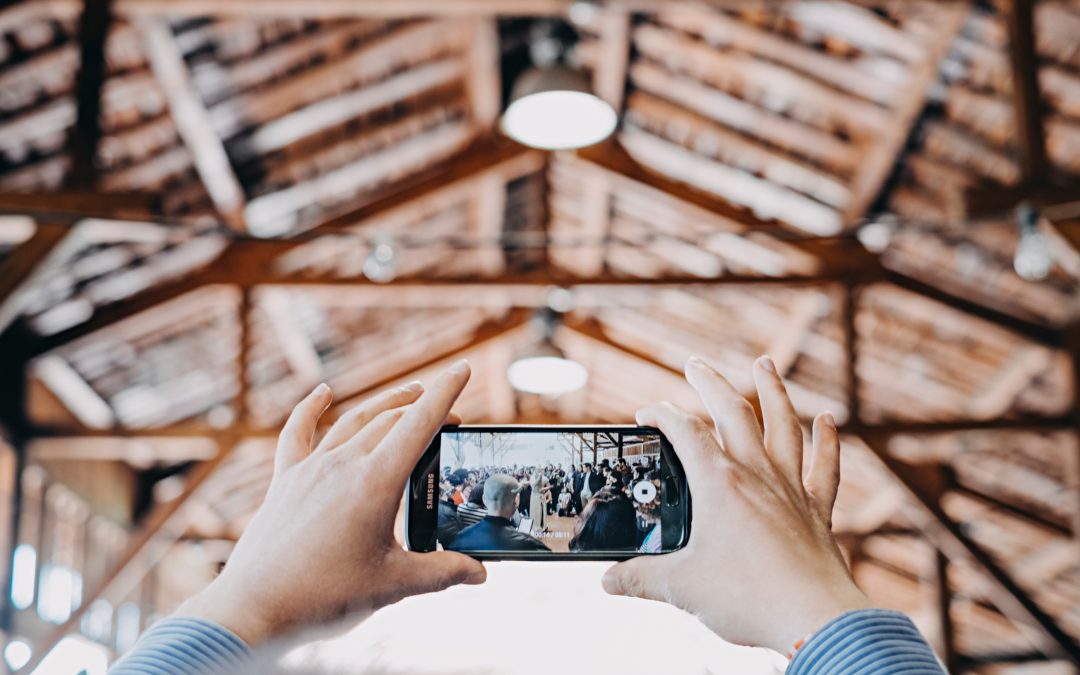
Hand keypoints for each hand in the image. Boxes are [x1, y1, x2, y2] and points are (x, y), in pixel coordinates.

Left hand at [177, 360, 485, 644]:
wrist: (254, 609)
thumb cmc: (324, 597)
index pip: (419, 424)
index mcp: (375, 483)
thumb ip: (442, 573)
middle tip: (450, 415)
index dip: (445, 392)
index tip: (463, 368)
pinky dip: (312, 408)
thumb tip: (480, 574)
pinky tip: (323, 392)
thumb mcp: (393, 586)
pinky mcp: (285, 481)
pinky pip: (298, 433)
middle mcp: (343, 465)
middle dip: (425, 406)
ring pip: (354, 419)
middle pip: (391, 419)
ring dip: (385, 402)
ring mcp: (311, 469)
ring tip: (409, 394)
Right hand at [602, 355, 871, 653]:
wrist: (813, 620)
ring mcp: (790, 489)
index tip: (645, 414)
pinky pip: (824, 467)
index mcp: (719, 484)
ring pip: (784, 425)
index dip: (661, 415)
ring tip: (765, 364)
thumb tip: (608, 581)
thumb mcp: (681, 589)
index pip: (684, 432)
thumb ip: (640, 579)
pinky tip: (828, 420)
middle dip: (710, 383)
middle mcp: (756, 475)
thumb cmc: (748, 598)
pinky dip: (826, 441)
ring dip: (773, 391)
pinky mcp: (817, 511)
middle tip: (695, 363)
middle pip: (733, 412)